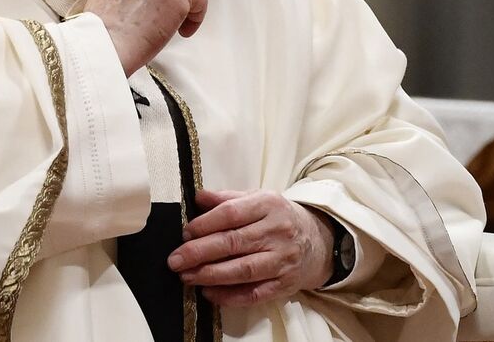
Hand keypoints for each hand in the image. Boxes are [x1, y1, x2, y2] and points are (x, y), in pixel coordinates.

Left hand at [166, 189, 334, 306]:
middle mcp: (277, 232)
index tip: (184, 233)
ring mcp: (282, 260)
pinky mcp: (285, 284)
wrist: (317, 241)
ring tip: (187, 276)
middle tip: (176, 260)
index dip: (204, 224)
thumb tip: (197, 197)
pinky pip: (254, 293)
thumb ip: (226, 198)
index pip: (231, 213)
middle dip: (199, 252)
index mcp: (268, 205)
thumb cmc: (278, 218)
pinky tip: (210, 293)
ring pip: (243, 270)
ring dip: (211, 275)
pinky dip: (230, 296)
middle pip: (233, 243)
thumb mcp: (256, 199)